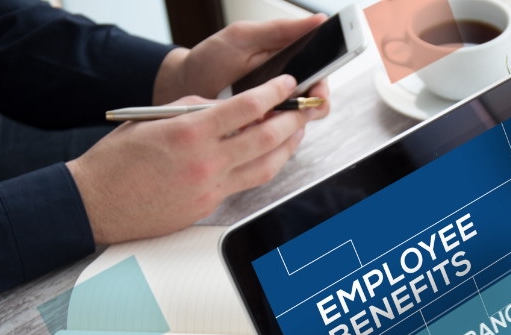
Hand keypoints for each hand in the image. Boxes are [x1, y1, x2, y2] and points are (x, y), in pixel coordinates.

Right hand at [68, 75, 309, 243]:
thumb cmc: (117, 160)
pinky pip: (248, 184)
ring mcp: (211, 187)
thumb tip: (228, 106)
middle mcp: (205, 161)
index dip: (274, 93)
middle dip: (293, 120)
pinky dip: (264, 167)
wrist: (96, 203)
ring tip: (295, 132)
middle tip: (303, 109)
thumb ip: (195, 109)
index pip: (247, 107)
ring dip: (288, 147)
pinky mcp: (210, 205)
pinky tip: (269, 157)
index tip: (287, 84)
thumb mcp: (154, 118)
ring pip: (267, 166)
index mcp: (189, 132)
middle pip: (267, 138)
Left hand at [152, 15, 330, 119]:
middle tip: (307, 99)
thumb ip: (280, 30)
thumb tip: (318, 20)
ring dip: (297, 117)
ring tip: (282, 111)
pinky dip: (278, 133)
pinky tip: (264, 124)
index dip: (328, 75)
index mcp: (288, 61)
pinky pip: (281, 137)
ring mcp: (276, 111)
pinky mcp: (263, 131)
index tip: (324, 78)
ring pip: (303, 119)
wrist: (182, 87)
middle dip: (316, 99)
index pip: (321, 69)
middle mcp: (286, 88)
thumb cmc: (211, 59)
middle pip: (318, 97)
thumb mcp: (243, 37)